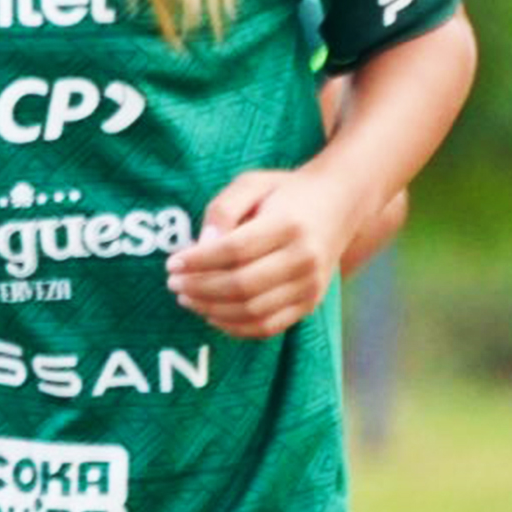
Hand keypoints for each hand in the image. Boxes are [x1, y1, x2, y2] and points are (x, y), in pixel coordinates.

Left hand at [167, 167, 360, 338]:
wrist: (338, 205)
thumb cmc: (285, 192)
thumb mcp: (252, 184)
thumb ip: (223, 209)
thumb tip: (201, 245)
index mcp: (288, 224)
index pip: (235, 250)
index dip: (199, 261)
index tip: (172, 263)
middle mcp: (304, 258)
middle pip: (242, 285)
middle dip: (200, 288)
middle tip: (174, 283)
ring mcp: (310, 285)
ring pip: (252, 310)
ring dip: (211, 309)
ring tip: (187, 298)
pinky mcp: (310, 303)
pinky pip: (268, 327)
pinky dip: (235, 327)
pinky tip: (211, 314)